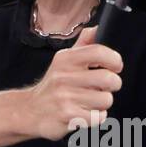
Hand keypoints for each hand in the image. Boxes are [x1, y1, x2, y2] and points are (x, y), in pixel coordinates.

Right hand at [27, 26, 122, 140]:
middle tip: (104, 87)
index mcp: (65, 59)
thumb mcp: (63, 61)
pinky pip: (98, 117)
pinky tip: (85, 113)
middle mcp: (64, 76)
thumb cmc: (52, 85)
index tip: (115, 67)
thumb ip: (83, 45)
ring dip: (103, 103)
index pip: (99, 52)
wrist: (30, 110)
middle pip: (108, 79)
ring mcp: (65, 97)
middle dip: (113, 85)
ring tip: (90, 101)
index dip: (114, 60)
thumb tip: (97, 29)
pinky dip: (96, 117)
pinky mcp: (68, 116)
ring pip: (106, 99)